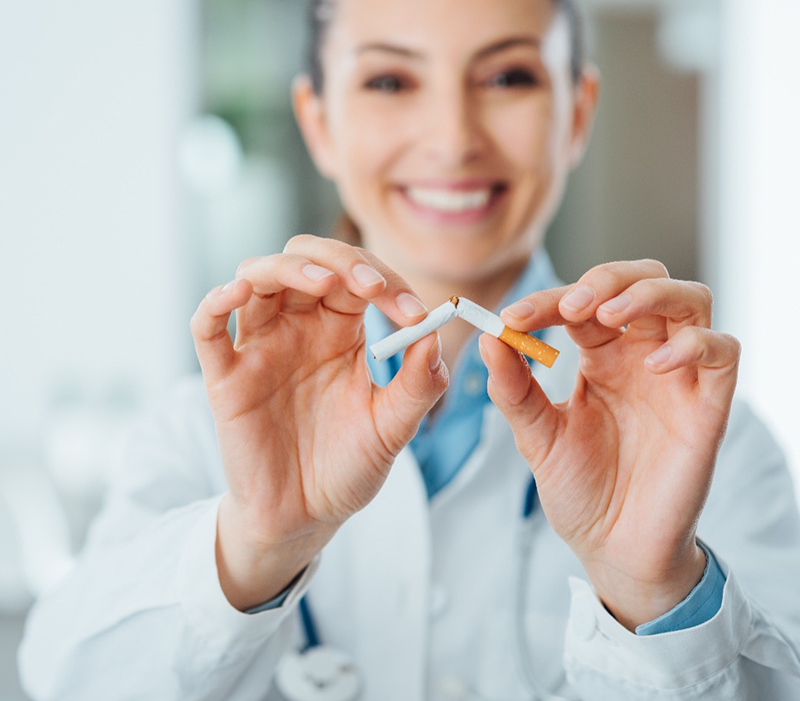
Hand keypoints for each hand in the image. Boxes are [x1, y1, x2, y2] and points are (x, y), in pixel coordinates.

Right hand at [190, 235, 447, 608]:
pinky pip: (207, 328)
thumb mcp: (392, 428)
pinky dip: (215, 302)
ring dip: (289, 268)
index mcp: (340, 332)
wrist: (307, 516)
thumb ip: (416, 384)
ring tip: (324, 282)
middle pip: (305, 260)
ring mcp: (259, 348)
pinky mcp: (225, 377)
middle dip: (341, 260)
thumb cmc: (349, 467)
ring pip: (258, 277)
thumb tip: (434, 333)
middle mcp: (298, 328)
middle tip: (373, 287)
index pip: (356, 278)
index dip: (386, 282)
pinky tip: (237, 292)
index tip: (415, 313)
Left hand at [480, 260, 739, 629]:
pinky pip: (722, 353)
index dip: (547, 300)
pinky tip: (656, 364)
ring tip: (609, 315)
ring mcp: (678, 378)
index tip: (511, 317)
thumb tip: (489, 338)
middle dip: (606, 279)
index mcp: (601, 358)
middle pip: (645, 280)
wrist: (613, 549)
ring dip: (649, 294)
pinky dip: (693, 344)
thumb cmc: (580, 490)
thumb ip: (514, 389)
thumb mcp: (537, 436)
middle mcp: (642, 357)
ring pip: (690, 299)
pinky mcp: (708, 407)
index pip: (582, 303)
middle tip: (569, 306)